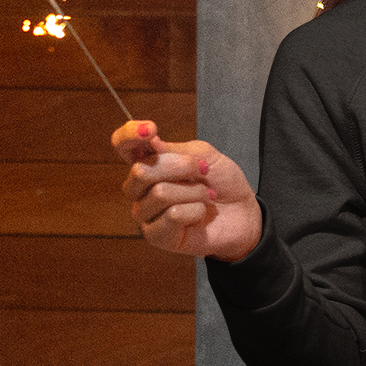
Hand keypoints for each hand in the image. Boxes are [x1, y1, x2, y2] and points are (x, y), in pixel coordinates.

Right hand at [112, 119, 261, 261]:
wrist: (243, 213)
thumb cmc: (222, 183)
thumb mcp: (205, 156)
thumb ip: (176, 150)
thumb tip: (151, 145)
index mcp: (148, 163)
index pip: (122, 145)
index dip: (129, 134)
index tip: (151, 129)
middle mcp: (139, 188)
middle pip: (141, 171)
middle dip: (181, 167)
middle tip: (204, 171)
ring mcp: (145, 213)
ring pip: (160, 193)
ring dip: (194, 192)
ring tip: (206, 196)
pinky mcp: (156, 235)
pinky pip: (172, 215)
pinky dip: (196, 210)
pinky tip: (200, 214)